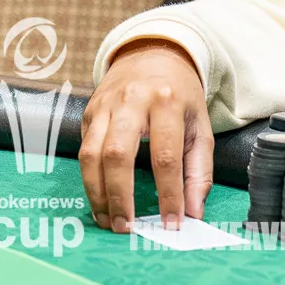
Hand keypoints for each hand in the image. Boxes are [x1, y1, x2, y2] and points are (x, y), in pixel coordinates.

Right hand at [80, 39, 213, 233]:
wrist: (153, 56)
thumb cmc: (180, 96)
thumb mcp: (201, 126)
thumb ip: (199, 170)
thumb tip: (194, 211)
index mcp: (168, 102)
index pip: (166, 156)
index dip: (169, 193)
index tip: (172, 222)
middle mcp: (133, 102)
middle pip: (119, 155)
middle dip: (121, 196)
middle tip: (128, 228)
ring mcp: (106, 106)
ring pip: (92, 155)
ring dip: (98, 194)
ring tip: (110, 221)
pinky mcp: (88, 113)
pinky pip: (83, 152)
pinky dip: (89, 181)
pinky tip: (100, 200)